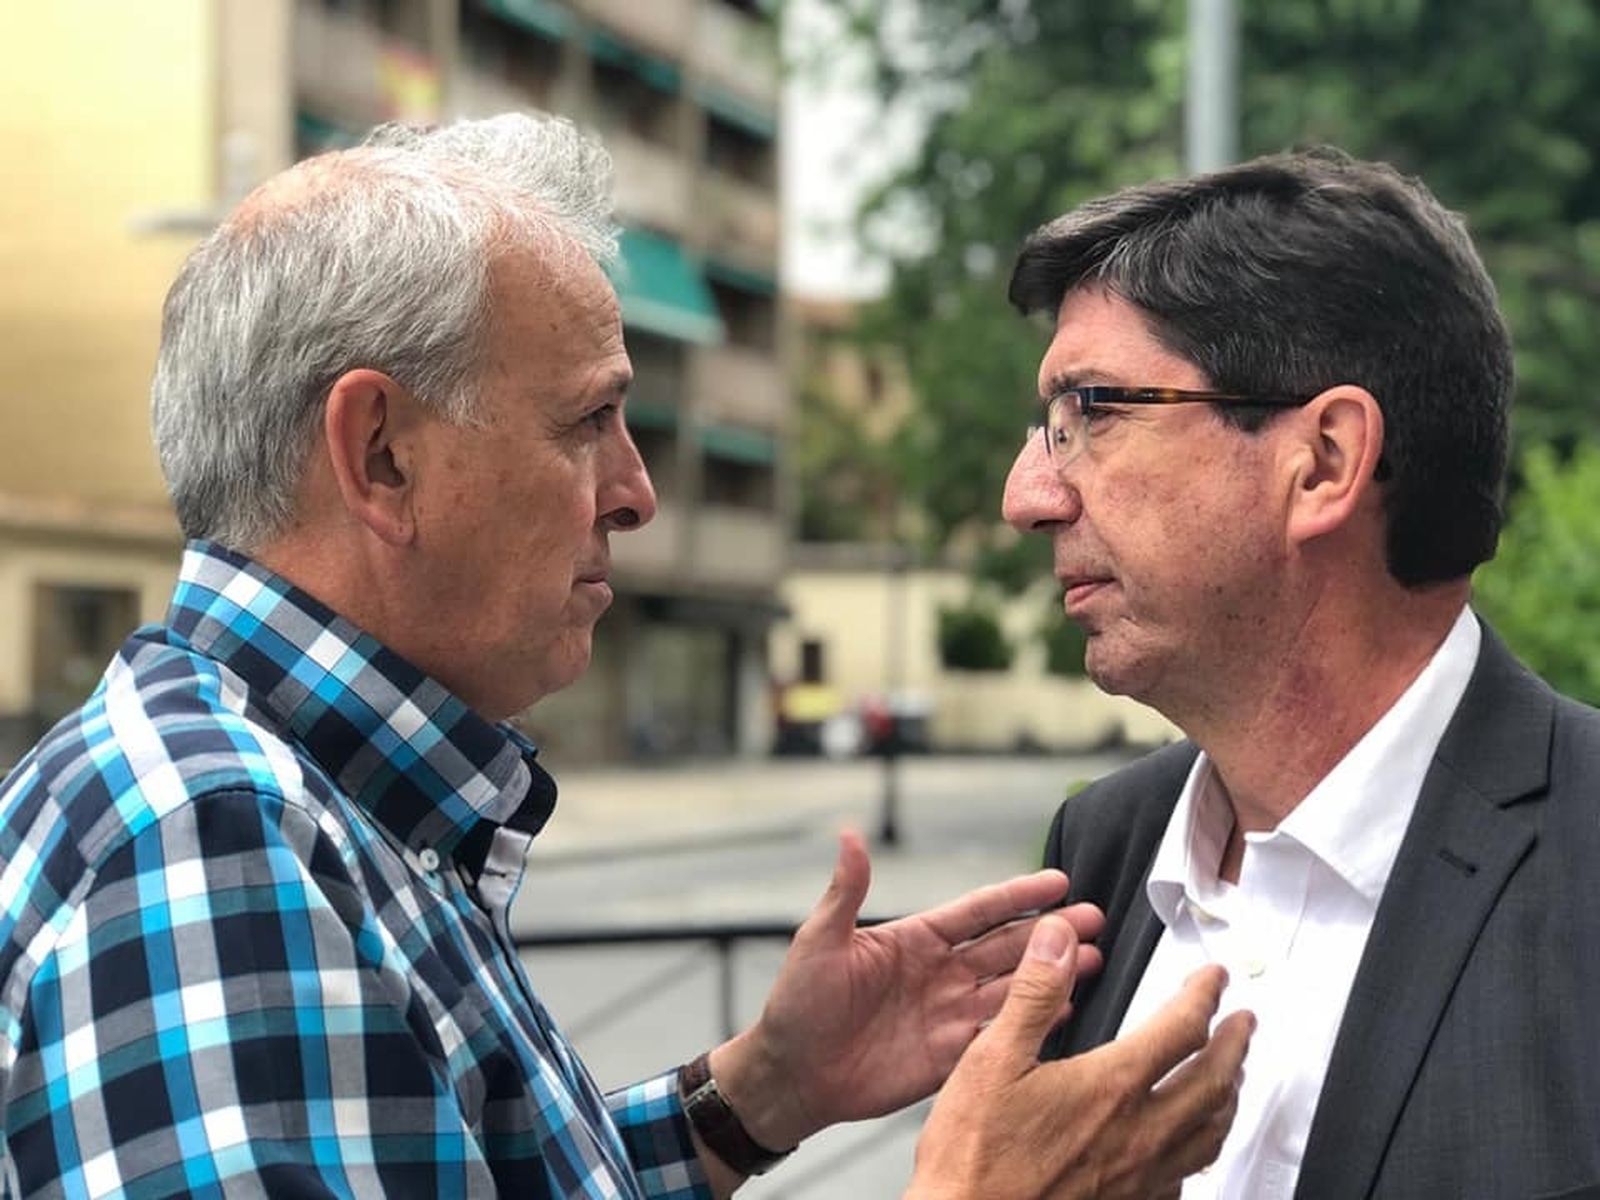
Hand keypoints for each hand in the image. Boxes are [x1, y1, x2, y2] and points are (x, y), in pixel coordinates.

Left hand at [710, 829, 1104, 1151]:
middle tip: (1095, 918)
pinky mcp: (950, 1056)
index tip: (1058, 880)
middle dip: (1051, 931)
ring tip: (1094, 958)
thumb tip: (849, 835)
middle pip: (1007, 945)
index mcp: (914, 940)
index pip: (977, 911)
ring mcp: (948, 1013)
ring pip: (1012, 987)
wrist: (791, 1076)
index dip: (1018, 894)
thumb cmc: (796, 1006)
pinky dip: (1033, 1021)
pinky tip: (1064, 1008)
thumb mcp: (818, 942)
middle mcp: (939, 972)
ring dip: (1051, 973)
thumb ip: (846, 893)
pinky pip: (999, 1034)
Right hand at [905, 916, 1253, 1199]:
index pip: (1181, 1029)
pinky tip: (1189, 1147)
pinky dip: (1199, 1151)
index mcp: (1110, 1087)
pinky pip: (1185, 1177)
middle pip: (1213, 1082)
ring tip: (1232, 1079)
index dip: (1204, 995)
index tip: (1213, 978)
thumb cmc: (974, 1156)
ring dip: (1228, 1098)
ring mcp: (1139, 1176)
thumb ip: (1033, 995)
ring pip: (1210, 1134)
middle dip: (1235, 1045)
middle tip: (1245, 1023)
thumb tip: (1059, 942)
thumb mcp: (991, 1059)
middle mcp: (1138, 1133)